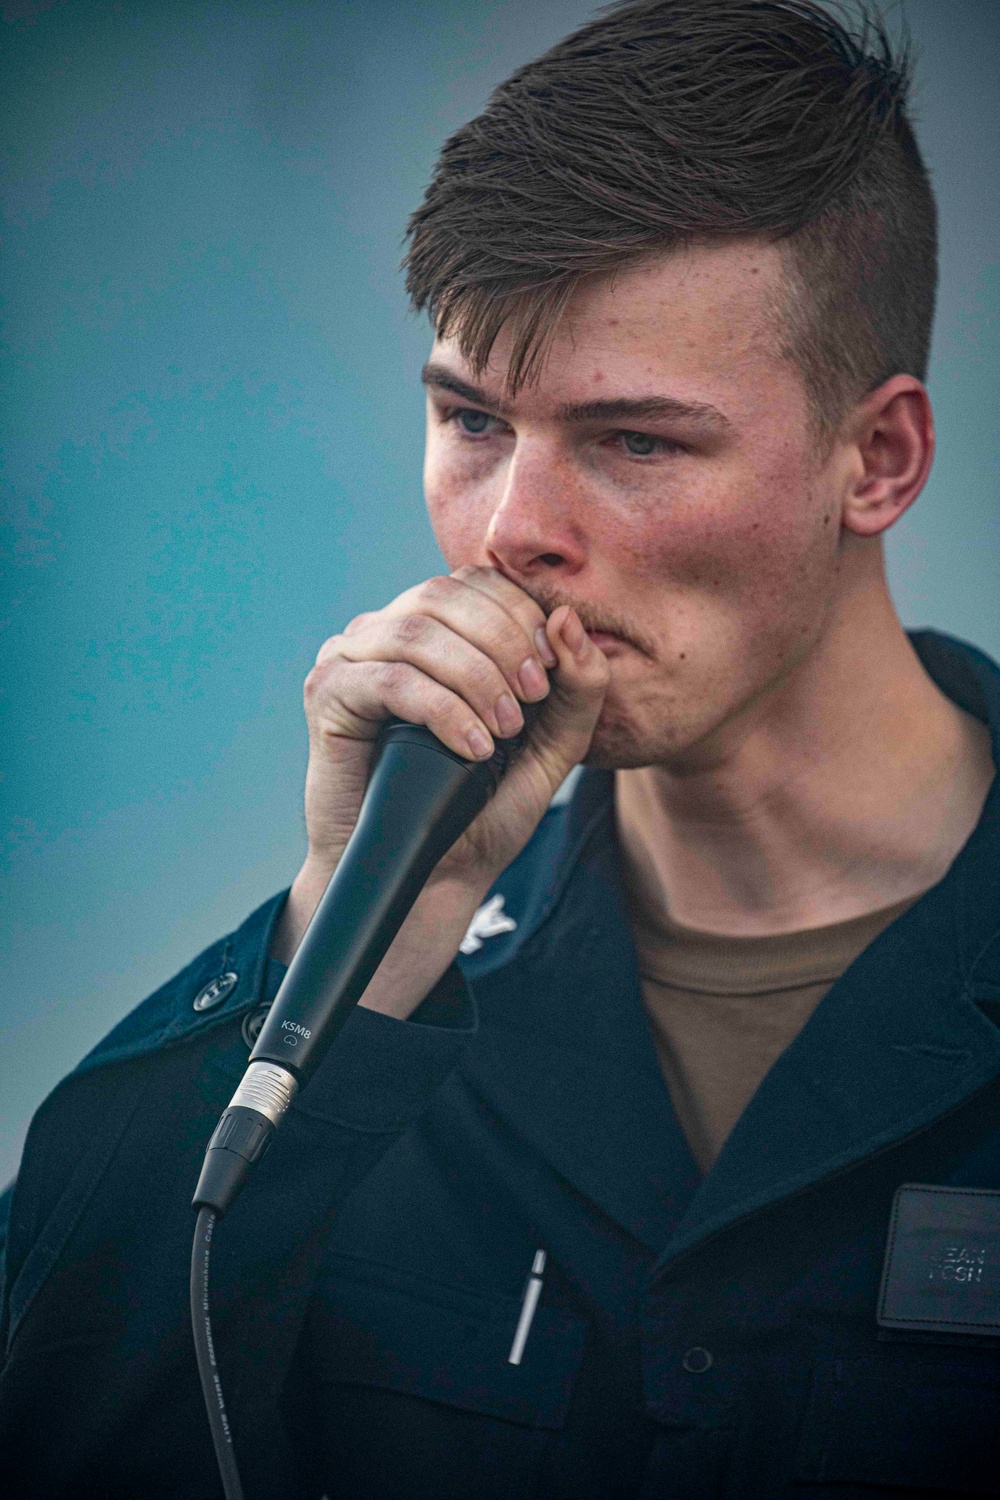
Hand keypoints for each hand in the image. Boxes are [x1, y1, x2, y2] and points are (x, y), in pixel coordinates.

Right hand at [271, 566, 608, 1015]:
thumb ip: (579, 685)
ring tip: (505, 730)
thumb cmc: (485, 806)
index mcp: (438, 627)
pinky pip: (388, 680)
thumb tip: (569, 617)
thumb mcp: (555, 744)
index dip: (521, 613)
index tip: (552, 671)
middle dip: (503, 641)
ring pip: (417, 633)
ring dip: (475, 676)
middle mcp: (388, 630)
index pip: (478, 580)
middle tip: (533, 699)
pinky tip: (472, 748)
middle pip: (445, 594)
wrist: (430, 874)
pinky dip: (441, 709)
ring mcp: (352, 658)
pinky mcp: (328, 694)